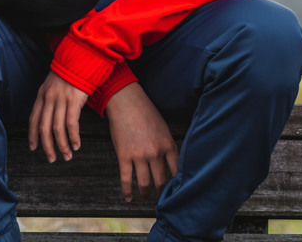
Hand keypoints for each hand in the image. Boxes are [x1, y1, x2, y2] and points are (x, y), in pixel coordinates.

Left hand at [28, 72, 89, 162]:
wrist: (80, 59)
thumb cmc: (69, 73)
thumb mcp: (53, 84)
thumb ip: (49, 99)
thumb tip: (48, 116)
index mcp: (41, 95)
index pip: (33, 119)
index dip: (32, 135)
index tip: (33, 148)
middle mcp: (49, 98)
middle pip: (44, 128)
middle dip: (47, 147)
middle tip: (51, 159)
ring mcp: (61, 99)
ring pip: (57, 129)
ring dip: (62, 146)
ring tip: (67, 156)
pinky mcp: (74, 101)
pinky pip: (71, 124)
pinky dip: (73, 137)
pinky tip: (76, 145)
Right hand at [104, 83, 177, 201]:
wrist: (126, 101)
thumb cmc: (145, 111)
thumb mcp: (163, 127)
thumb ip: (167, 145)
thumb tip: (170, 162)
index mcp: (168, 144)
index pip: (176, 171)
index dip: (177, 184)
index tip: (176, 192)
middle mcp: (156, 153)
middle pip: (161, 181)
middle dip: (161, 193)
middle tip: (162, 200)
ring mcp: (139, 156)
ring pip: (145, 183)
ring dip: (146, 194)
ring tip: (146, 198)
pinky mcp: (124, 156)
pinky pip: (126, 179)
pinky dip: (127, 191)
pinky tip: (129, 198)